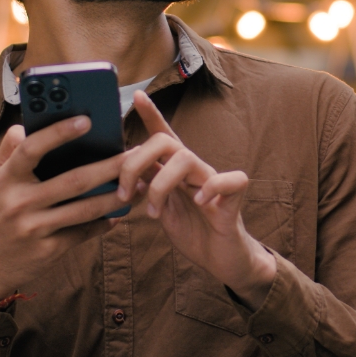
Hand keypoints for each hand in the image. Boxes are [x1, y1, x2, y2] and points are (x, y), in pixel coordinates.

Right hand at [0, 117, 126, 299]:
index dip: (58, 133)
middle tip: (136, 154)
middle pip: (73, 181)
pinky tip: (120, 214)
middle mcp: (20, 202)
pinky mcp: (47, 250)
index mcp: (7, 179)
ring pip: (85, 209)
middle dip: (109, 167)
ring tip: (138, 185)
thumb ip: (9, 151)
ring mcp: (34, 228)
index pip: (31, 148)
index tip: (86, 120)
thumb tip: (24, 125)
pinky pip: (83, 233)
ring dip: (116, 197)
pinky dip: (104, 223)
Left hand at [116, 91, 275, 307]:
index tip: (136, 96)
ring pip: (185, 158)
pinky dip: (213, 187)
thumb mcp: (160, 207)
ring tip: (153, 212)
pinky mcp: (232, 200)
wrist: (221, 259)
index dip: (151, 114)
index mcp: (175, 171)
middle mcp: (194, 170)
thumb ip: (146, 187)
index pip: (162, 135)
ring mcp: (213, 182)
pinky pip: (231, 180)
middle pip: (164, 142)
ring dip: (160, 185)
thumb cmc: (192, 231)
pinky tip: (200, 202)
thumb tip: (123, 172)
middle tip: (124, 195)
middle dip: (135, 163)